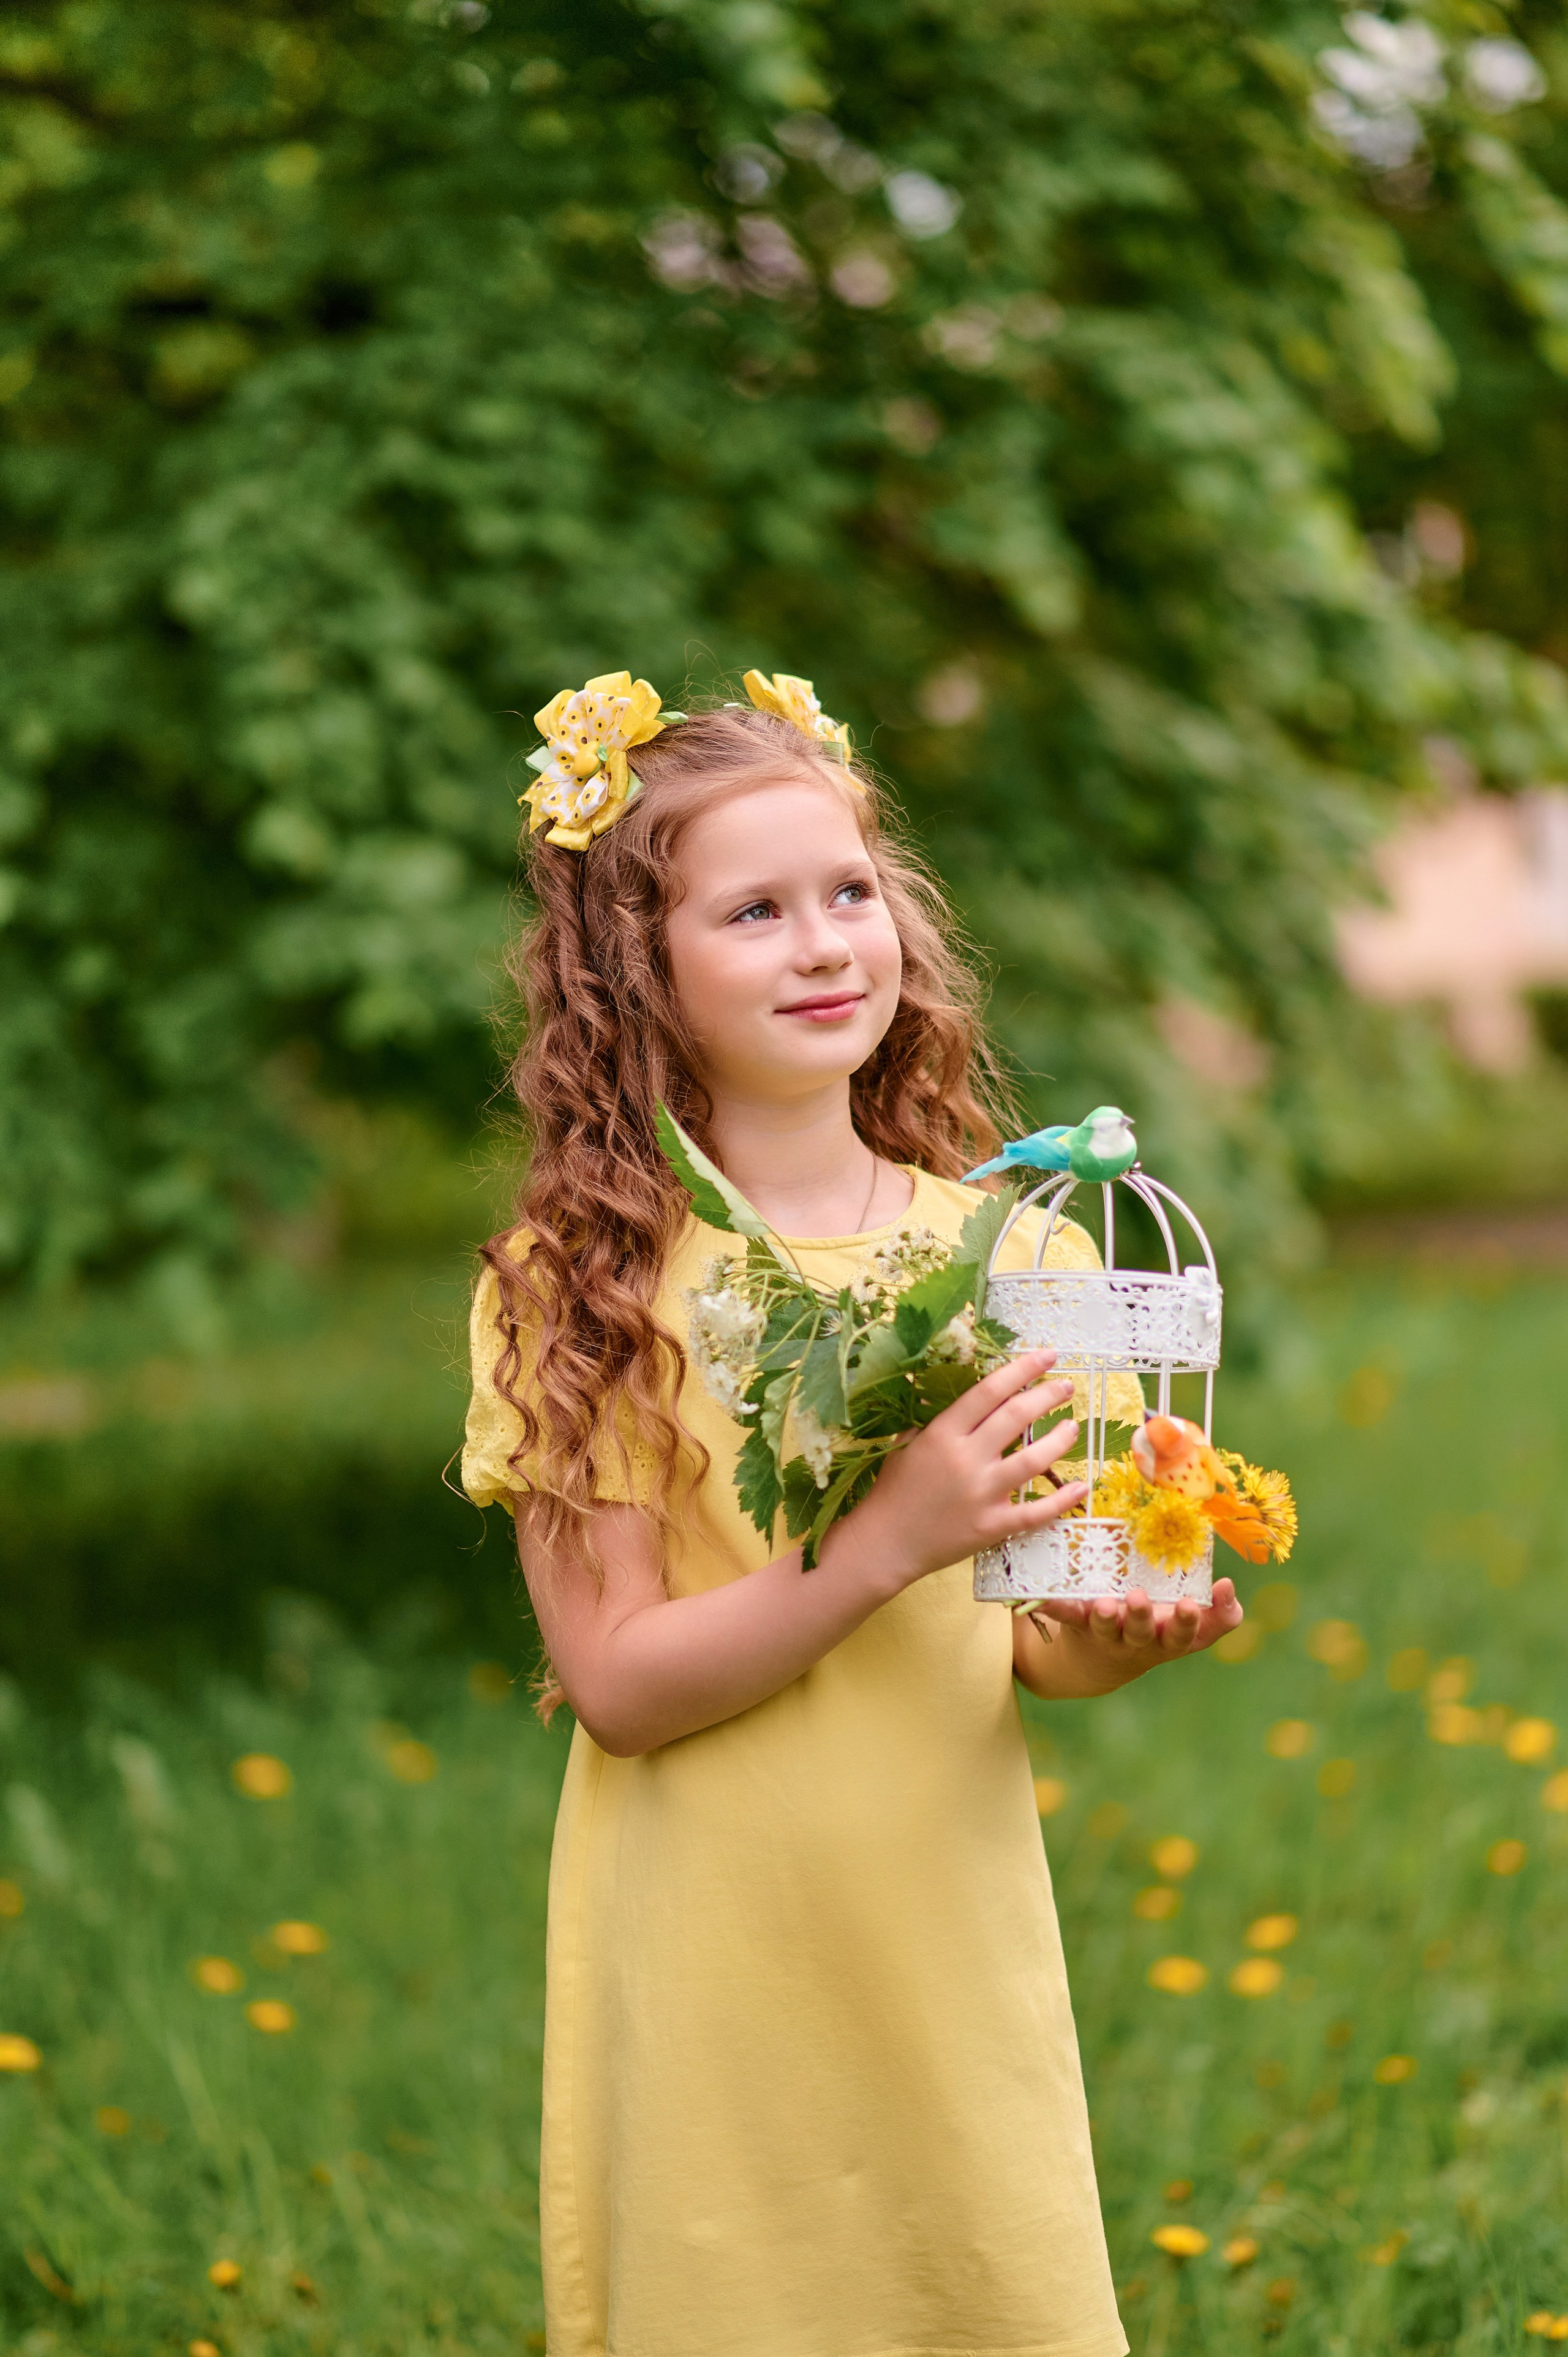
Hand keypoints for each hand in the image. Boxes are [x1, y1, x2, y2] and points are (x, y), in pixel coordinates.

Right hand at [833, 1350, 1086, 1590]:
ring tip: (1072, 1426)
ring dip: (1059, 1440)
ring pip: (1032, 1460)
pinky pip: (1034, 1512)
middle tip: (1066, 1385)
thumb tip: (969, 1392)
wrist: (884, 1544)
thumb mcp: (907, 1443)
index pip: (989, 1391)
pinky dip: (1061, 1499)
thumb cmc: (894, 1490)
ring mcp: (980, 1494)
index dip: (1022, 1369)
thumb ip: (936, 1417)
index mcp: (942, 1434)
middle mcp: (965, 1459)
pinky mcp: (991, 1526)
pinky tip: (1081, 1486)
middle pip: (1015, 1417)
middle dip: (1047, 1395)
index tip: (1047, 1355)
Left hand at [1022, 1579, 1242, 1697]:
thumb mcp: (1189, 1627)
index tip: (1191, 1603)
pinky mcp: (1080, 1626)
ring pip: (1107, 1630)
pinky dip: (1054, 1606)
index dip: (1191, 1622)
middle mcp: (1139, 1641)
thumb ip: (1218, 1613)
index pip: (1186, 1636)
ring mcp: (1107, 1636)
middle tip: (1140, 1599)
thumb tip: (1229, 1587)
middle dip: (1143, 1618)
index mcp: (1168, 1639)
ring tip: (1104, 1605)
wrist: (1100, 1662)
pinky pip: (1067, 1616)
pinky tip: (1042, 1597)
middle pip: (1143, 1634)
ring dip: (1105, 1618)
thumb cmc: (1156, 1632)